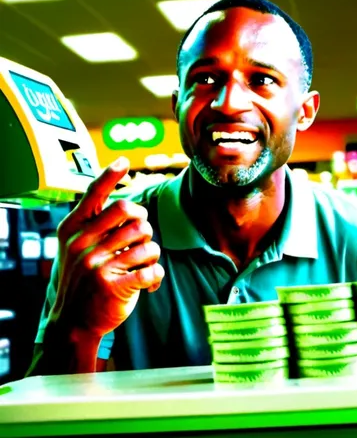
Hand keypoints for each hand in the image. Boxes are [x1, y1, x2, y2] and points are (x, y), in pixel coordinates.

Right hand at [50, 157, 163, 337]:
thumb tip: (128, 203)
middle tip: (140, 240)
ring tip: (144, 264)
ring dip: (152, 254)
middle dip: (145, 226)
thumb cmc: (82, 279)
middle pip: (133, 214)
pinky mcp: (113, 287)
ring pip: (148, 243)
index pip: (93, 194)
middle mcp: (82, 244)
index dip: (109, 176)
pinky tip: (149, 282)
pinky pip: (152, 270)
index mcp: (74, 230)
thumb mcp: (76, 248)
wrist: (73, 322)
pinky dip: (156, 275)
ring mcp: (96, 265)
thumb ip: (94, 225)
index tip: (122, 161)